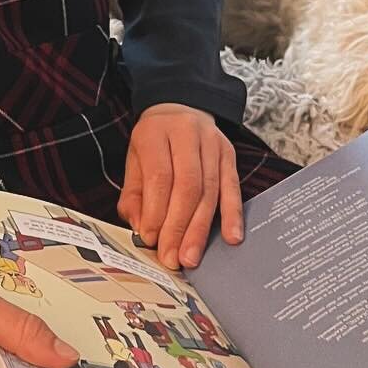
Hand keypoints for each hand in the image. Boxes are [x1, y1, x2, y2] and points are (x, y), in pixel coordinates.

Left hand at [119, 102, 242, 270]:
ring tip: (191, 257)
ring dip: (201, 229)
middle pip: (187, 186)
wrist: (179, 110)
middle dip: (179, 227)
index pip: (159, 176)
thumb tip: (142, 229)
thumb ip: (134, 196)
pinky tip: (231, 238)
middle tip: (173, 257)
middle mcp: (187, 134)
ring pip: (210, 191)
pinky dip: (232, 215)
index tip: (150, 239)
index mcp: (156, 132)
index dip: (156, 211)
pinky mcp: (229, 155)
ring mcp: (212, 143)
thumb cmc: (154, 143)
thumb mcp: (135, 161)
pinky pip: (233, 188)